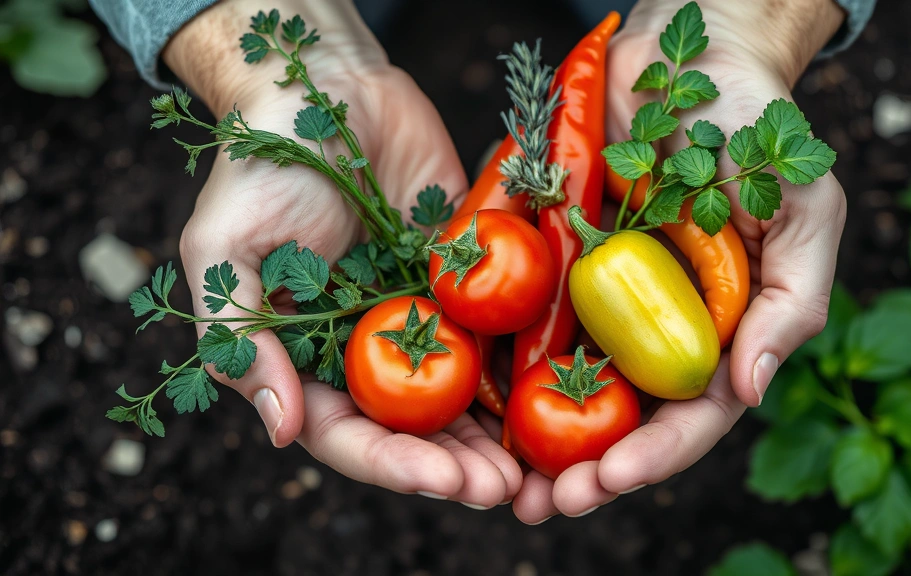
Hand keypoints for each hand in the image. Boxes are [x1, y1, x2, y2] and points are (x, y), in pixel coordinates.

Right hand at [164, 0, 520, 507]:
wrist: (329, 88)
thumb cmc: (262, 165)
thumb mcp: (226, 251)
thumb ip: (241, 338)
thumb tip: (282, 431)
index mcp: (308, 356)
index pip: (347, 433)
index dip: (393, 465)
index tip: (442, 480)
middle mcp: (367, 348)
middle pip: (414, 430)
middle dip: (456, 466)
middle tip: (503, 490)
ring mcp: (420, 316)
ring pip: (462, 394)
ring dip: (496, 436)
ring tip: (535, 469)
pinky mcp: (464, 280)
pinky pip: (496, 330)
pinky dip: (523, 368)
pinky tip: (558, 397)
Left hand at [513, 0, 847, 522]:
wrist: (686, 56)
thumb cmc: (758, 129)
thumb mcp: (803, 211)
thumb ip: (790, 303)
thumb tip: (752, 390)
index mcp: (716, 329)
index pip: (690, 414)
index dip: (652, 455)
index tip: (606, 480)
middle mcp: (654, 325)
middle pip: (619, 416)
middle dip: (584, 469)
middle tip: (540, 507)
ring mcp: (601, 297)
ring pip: (564, 382)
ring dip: (531, 439)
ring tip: (496, 483)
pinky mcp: (553, 261)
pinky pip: (520, 312)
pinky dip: (493, 358)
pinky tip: (465, 399)